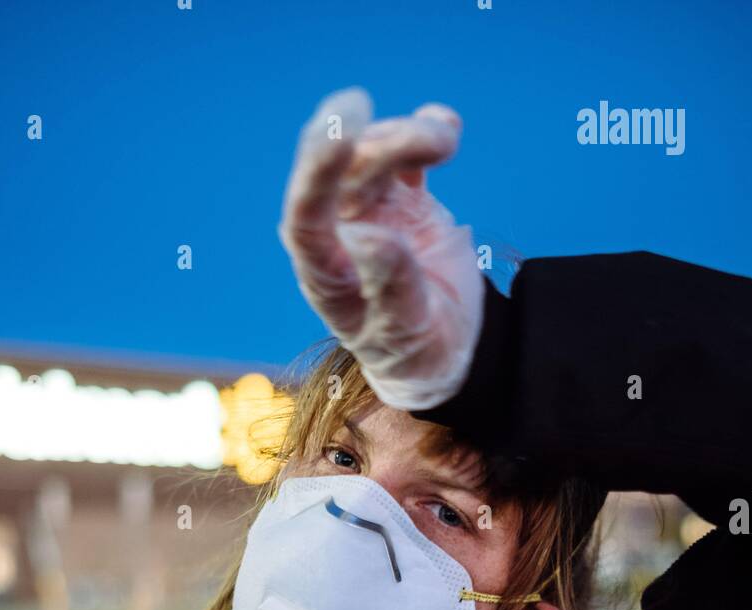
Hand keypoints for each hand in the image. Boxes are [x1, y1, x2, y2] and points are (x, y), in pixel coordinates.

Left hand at [277, 87, 484, 411]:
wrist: (442, 346)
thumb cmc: (412, 349)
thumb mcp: (405, 328)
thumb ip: (389, 285)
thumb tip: (365, 235)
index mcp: (326, 272)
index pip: (305, 218)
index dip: (316, 175)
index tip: (340, 137)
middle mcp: (339, 234)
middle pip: (342, 176)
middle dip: (363, 141)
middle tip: (391, 118)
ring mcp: (370, 211)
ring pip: (374, 156)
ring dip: (406, 137)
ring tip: (445, 142)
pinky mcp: (402, 199)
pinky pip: (406, 157)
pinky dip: (425, 133)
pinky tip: (446, 127)